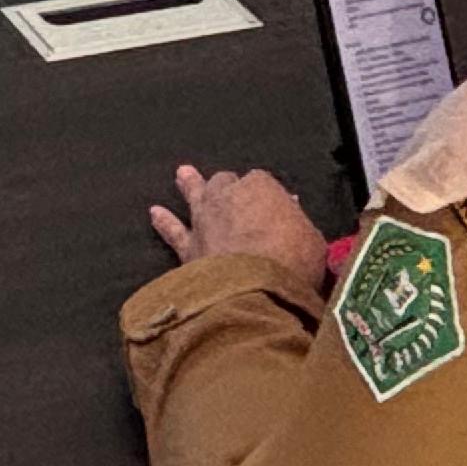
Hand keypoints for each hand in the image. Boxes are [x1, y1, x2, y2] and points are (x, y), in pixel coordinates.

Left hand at [147, 162, 331, 271]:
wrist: (254, 292)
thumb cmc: (293, 263)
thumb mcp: (312, 242)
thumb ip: (298, 225)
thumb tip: (290, 211)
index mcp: (261, 187)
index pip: (263, 182)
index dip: (268, 196)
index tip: (276, 208)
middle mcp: (227, 196)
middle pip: (225, 182)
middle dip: (228, 185)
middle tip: (230, 188)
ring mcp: (203, 219)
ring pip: (196, 195)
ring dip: (190, 185)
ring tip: (183, 174)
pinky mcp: (187, 247)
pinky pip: (173, 230)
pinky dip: (164, 222)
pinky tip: (154, 213)